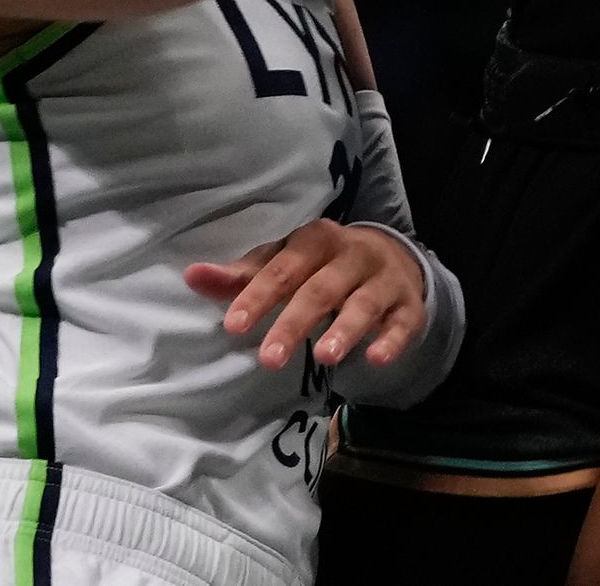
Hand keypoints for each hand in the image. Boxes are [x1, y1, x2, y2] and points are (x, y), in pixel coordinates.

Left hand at [184, 218, 429, 372]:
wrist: (391, 261)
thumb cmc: (321, 267)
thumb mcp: (284, 264)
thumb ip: (241, 275)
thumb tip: (191, 275)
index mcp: (316, 239)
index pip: (283, 266)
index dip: (258, 295)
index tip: (233, 325)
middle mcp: (353, 254)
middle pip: (321, 287)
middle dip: (294, 322)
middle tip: (268, 359)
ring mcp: (384, 279)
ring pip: (364, 303)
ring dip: (345, 329)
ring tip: (325, 357)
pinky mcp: (408, 305)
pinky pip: (403, 322)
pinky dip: (392, 339)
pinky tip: (377, 359)